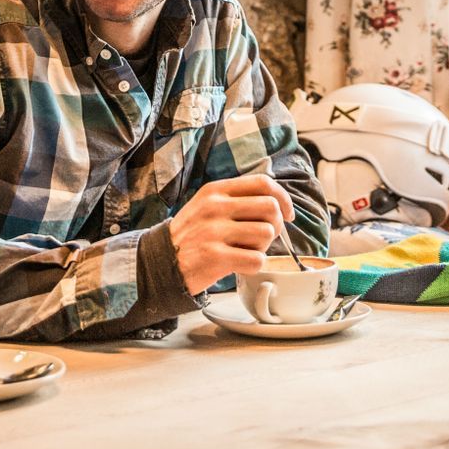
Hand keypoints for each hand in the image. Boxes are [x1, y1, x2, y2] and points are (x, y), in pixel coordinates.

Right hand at [168, 175, 296, 295]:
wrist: (161, 263)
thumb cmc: (191, 235)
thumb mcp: (207, 205)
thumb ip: (236, 198)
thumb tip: (276, 200)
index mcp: (215, 190)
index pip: (263, 183)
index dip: (283, 198)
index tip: (287, 213)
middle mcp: (215, 207)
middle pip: (271, 208)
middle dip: (276, 225)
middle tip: (265, 237)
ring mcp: (214, 231)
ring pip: (266, 233)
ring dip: (263, 246)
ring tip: (246, 250)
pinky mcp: (215, 257)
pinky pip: (257, 259)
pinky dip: (254, 265)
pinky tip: (240, 265)